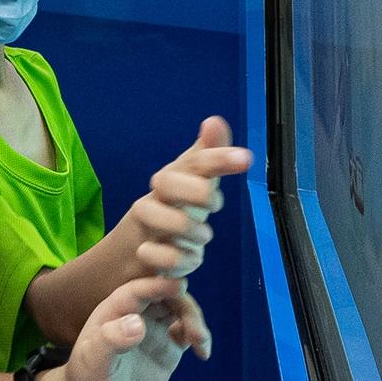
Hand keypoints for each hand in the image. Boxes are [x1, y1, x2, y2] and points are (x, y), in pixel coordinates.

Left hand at [56, 275, 211, 380]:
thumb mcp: (94, 363)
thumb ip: (111, 341)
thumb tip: (138, 324)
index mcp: (115, 310)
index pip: (139, 290)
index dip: (158, 286)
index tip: (179, 285)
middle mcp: (137, 314)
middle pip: (166, 296)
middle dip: (185, 307)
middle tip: (196, 333)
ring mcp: (153, 329)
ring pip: (180, 311)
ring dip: (195, 321)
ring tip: (200, 344)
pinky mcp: (167, 347)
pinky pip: (187, 332)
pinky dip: (199, 337)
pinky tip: (202, 353)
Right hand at [125, 118, 252, 277]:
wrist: (135, 254)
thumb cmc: (174, 212)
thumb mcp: (193, 185)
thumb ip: (207, 156)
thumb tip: (214, 120)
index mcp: (173, 177)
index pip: (194, 161)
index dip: (218, 158)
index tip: (246, 159)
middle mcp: (155, 196)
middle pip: (166, 181)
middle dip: (195, 190)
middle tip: (217, 203)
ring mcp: (146, 225)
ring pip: (153, 215)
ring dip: (186, 227)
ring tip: (204, 235)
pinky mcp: (141, 254)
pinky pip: (153, 255)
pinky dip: (175, 259)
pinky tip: (189, 258)